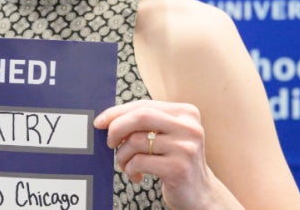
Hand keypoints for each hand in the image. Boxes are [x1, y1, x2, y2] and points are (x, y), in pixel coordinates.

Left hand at [94, 100, 240, 209]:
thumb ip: (146, 124)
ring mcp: (186, 147)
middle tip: (110, 143)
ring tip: (127, 165)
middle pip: (141, 116)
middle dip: (117, 128)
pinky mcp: (178, 168)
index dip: (118, 112)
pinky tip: (137, 176)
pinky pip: (139, 162)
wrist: (200, 194)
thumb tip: (107, 119)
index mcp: (187, 113)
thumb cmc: (176, 162)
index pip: (145, 105)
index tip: (100, 122)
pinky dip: (130, 169)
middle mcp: (189, 127)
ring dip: (123, 156)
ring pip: (136, 141)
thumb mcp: (168, 137)